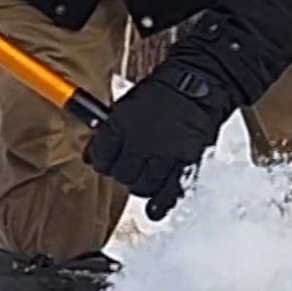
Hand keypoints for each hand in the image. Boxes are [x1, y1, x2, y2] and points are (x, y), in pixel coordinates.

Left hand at [84, 60, 232, 220]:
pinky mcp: (186, 160)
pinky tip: (155, 209)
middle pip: (120, 173)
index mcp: (121, 121)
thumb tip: (91, 156)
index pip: (100, 155)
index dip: (100, 161)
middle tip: (128, 167)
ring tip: (145, 177)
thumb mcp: (128, 103)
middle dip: (122, 172)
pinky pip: (170, 190)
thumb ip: (111, 130)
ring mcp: (164, 152)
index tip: (105, 161)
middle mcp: (140, 139)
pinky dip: (161, 202)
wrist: (200, 81)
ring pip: (142, 185)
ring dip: (140, 184)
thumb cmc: (164, 90)